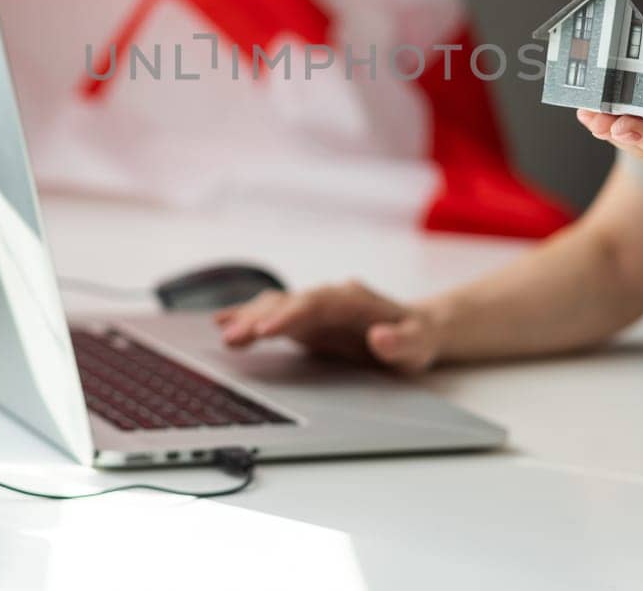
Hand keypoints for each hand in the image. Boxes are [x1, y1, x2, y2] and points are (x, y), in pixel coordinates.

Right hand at [213, 280, 442, 373]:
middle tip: (234, 337)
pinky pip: (272, 314)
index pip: (317, 303)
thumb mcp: (420, 344)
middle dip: (260, 318)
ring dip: (249, 318)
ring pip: (276, 305)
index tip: (267, 331)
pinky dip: (248, 316)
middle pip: (289, 302)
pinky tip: (222, 322)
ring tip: (223, 334)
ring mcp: (316, 307)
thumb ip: (401, 342)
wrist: (420, 328)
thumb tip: (380, 336)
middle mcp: (330, 297)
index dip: (290, 315)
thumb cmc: (419, 337)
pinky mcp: (306, 320)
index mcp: (355, 300)